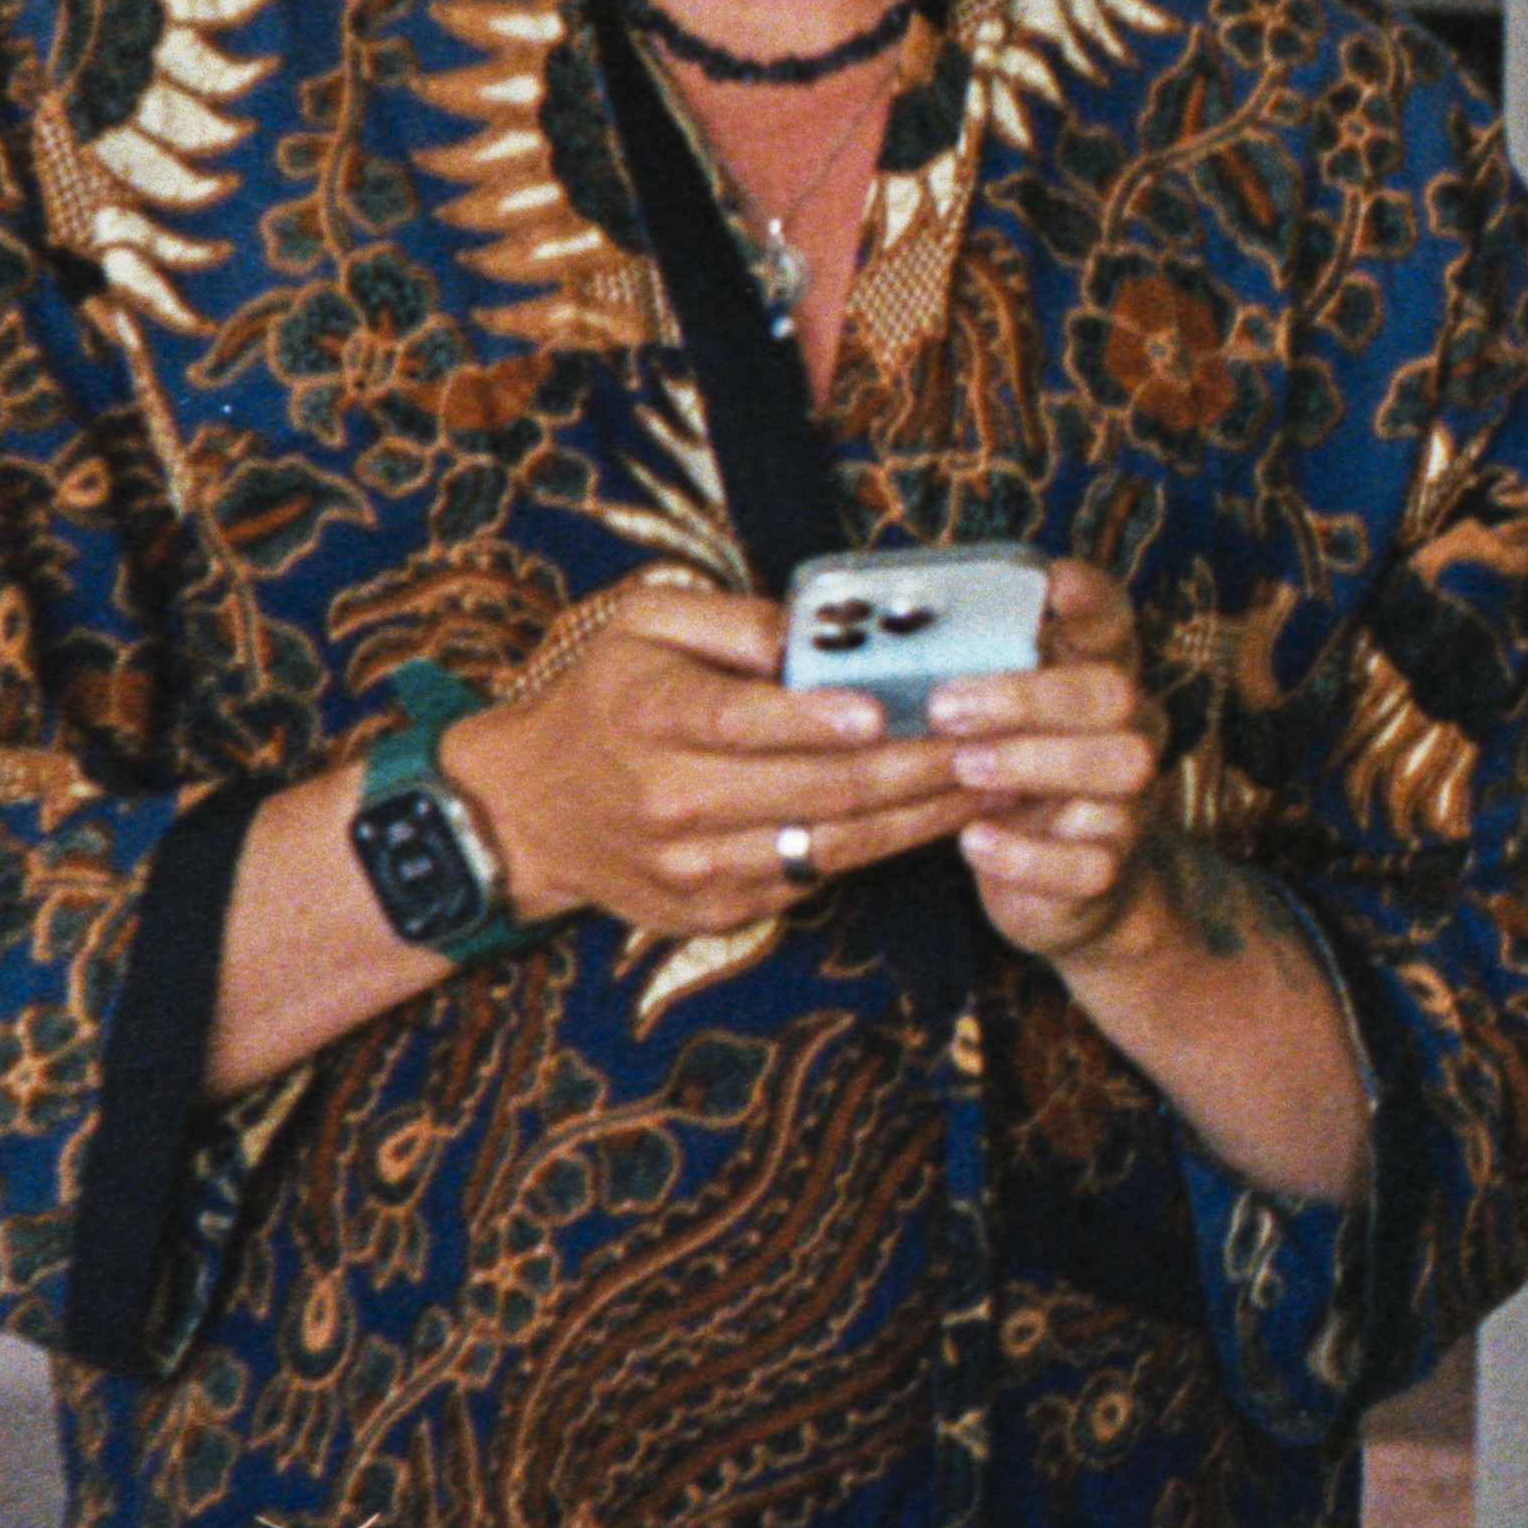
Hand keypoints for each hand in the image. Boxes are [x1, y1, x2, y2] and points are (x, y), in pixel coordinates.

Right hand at [455, 581, 962, 938]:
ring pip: (832, 844)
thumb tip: (812, 632)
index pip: (744, 720)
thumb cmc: (605, 698)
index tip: (883, 710)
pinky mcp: (719, 908)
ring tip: (995, 783)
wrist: (531, 811)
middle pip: (815, 789)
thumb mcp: (641, 625)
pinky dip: (882, 850)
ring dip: (922, 817)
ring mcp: (697, 865)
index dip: (817, 718)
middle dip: (916, 767)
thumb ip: (728, 618)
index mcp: (651, 717)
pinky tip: (939, 820)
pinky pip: (816, 880)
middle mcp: (673, 799)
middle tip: (994, 742)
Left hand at [928, 563, 1369, 1206]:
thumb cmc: (1003, 785)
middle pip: (1115, 692)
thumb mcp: (988, 726)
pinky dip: (1024, 852)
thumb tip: (863, 638)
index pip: (1113, 619)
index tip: (1046, 582)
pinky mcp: (1109, 869)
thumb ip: (958, 679)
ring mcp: (1129, 803)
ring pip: (1122, 768)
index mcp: (1096, 680)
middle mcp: (1130, 733)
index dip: (1087, 597)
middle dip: (1029, 695)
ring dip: (1034, 763)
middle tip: (947, 708)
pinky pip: (1089, 860)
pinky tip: (974, 840)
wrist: (1066, 891)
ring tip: (965, 768)